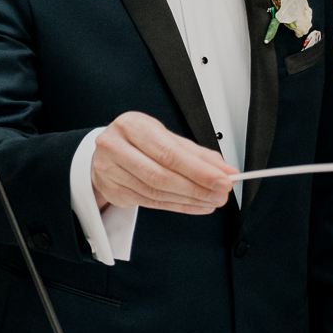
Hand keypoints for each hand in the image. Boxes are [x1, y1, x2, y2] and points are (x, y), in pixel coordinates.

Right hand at [90, 111, 235, 215]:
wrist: (107, 152)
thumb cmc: (137, 142)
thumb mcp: (166, 138)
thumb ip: (197, 155)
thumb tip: (225, 170)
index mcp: (132, 126)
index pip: (170, 153)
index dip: (199, 170)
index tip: (223, 179)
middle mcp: (116, 146)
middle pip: (161, 174)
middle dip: (196, 188)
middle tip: (220, 193)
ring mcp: (110, 170)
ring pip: (155, 191)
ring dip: (189, 199)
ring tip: (210, 200)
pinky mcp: (111, 190)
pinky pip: (149, 202)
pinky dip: (176, 206)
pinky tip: (193, 205)